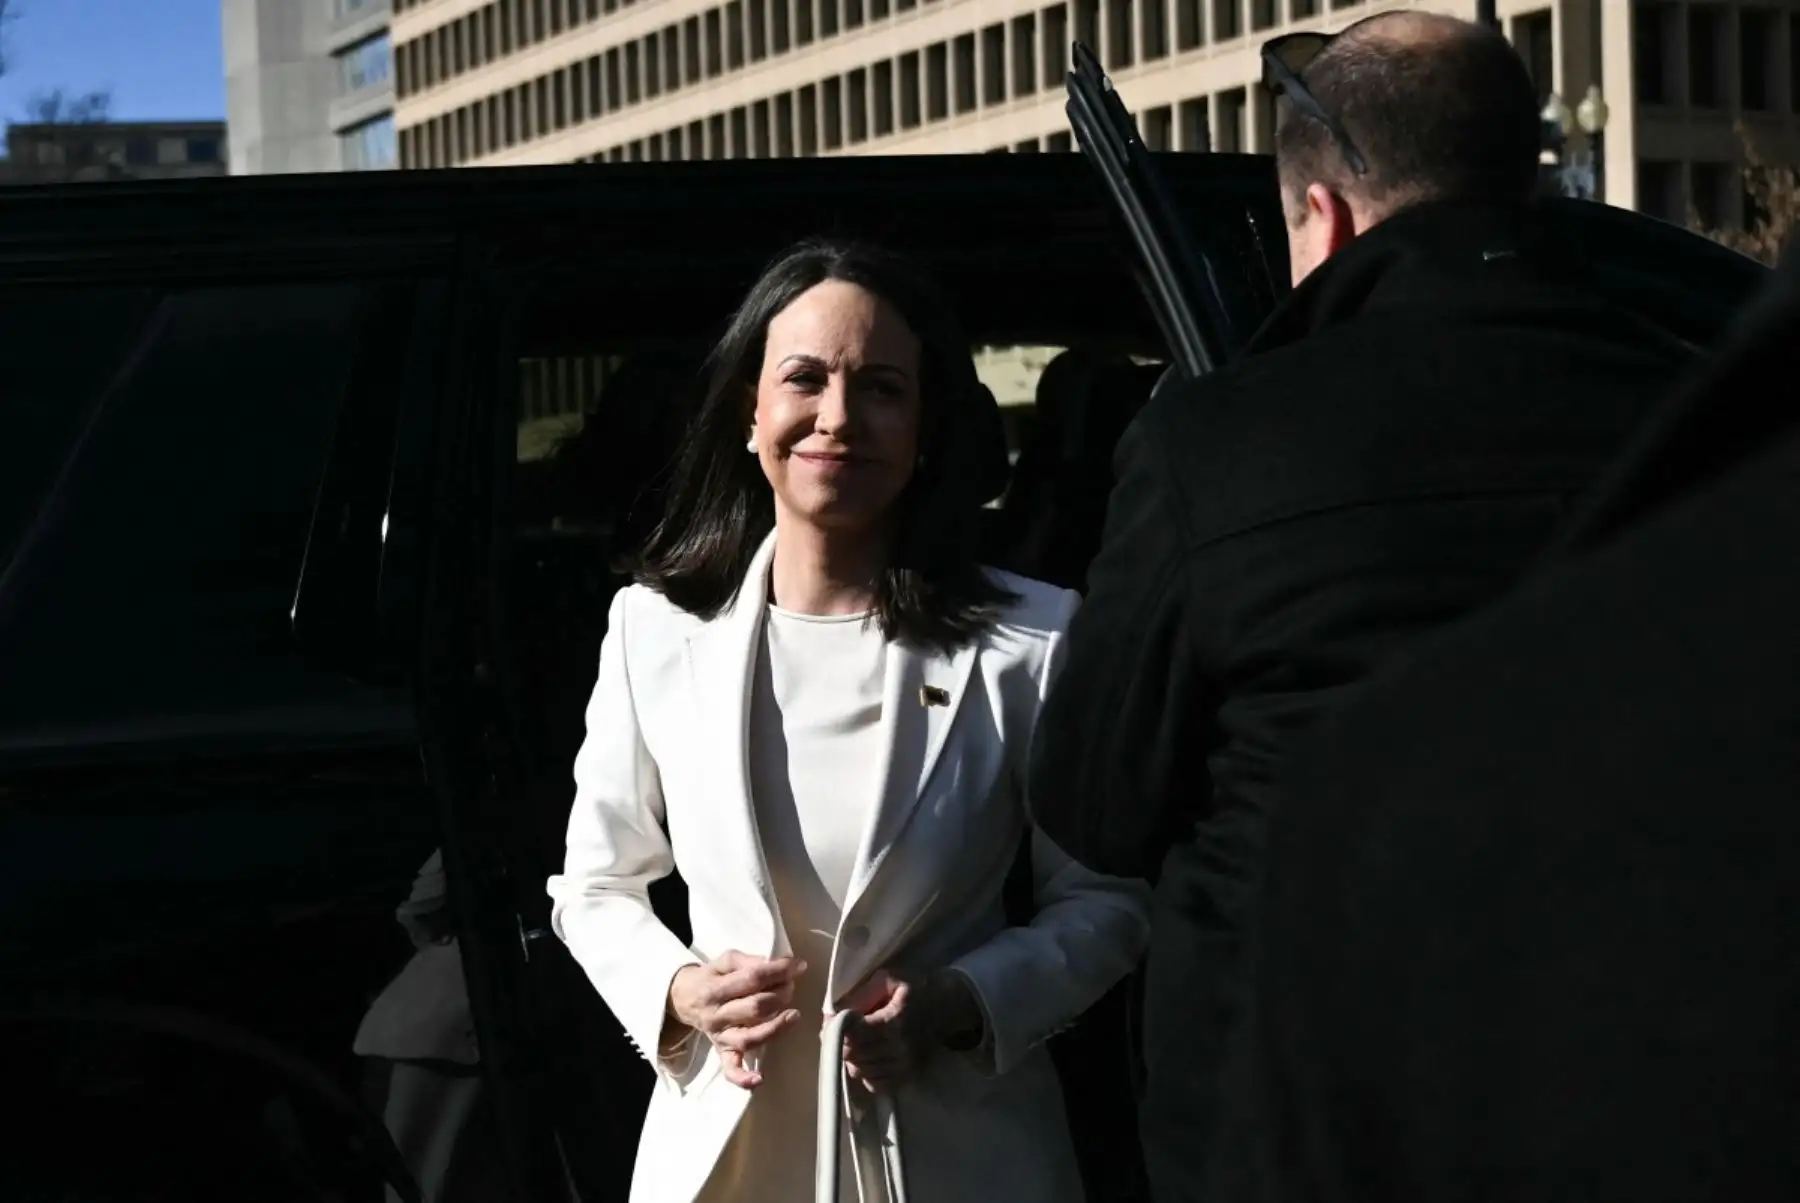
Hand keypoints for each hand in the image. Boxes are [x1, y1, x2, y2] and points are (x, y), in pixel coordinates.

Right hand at [666, 951, 807, 1088]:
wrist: (683, 998)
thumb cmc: (711, 977)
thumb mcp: (724, 961)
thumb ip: (747, 960)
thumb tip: (773, 964)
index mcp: (714, 988)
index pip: (752, 978)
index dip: (779, 971)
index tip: (799, 966)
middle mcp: (716, 1015)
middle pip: (754, 1008)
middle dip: (780, 995)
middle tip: (791, 986)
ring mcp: (720, 1036)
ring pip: (749, 1038)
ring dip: (775, 1028)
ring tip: (794, 1015)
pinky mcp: (722, 1052)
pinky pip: (730, 1069)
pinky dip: (743, 1078)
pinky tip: (759, 1079)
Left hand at [828, 970, 982, 1094]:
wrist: (945, 1006)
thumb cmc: (913, 988)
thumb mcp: (887, 979)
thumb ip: (861, 995)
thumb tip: (834, 1013)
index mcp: (894, 1021)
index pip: (853, 1034)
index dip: (836, 1028)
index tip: (832, 1021)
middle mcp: (899, 1048)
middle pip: (854, 1054)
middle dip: (840, 1043)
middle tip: (838, 1033)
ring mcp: (904, 1065)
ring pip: (860, 1071)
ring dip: (851, 1058)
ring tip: (853, 1044)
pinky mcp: (907, 1076)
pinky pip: (875, 1084)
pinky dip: (865, 1073)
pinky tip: (867, 1059)